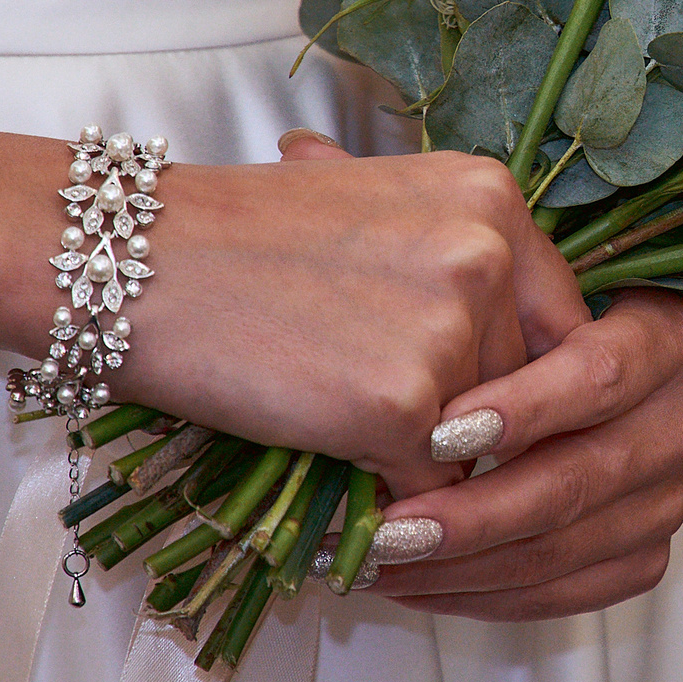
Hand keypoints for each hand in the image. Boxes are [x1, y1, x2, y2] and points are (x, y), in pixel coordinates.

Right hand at [108, 132, 586, 487]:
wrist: (127, 260)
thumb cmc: (236, 238)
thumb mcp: (378, 211)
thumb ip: (460, 262)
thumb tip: (535, 345)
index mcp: (492, 195)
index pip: (554, 320)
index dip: (510, 371)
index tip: (464, 391)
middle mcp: (488, 254)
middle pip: (522, 386)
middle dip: (459, 412)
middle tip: (361, 388)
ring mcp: (450, 330)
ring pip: (477, 442)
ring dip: (417, 450)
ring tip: (326, 398)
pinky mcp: (404, 406)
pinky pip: (427, 486)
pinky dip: (379, 486)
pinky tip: (314, 435)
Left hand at [369, 289, 682, 620]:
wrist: (588, 371)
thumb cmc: (534, 318)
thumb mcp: (520, 283)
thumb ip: (493, 311)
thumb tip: (420, 383)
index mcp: (668, 344)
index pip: (600, 377)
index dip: (524, 409)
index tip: (438, 433)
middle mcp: (681, 428)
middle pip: (574, 484)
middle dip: (471, 516)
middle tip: (388, 529)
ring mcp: (666, 500)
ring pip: (559, 552)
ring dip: (459, 569)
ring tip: (379, 562)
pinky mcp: (644, 557)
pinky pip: (560, 597)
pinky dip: (481, 598)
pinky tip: (418, 583)